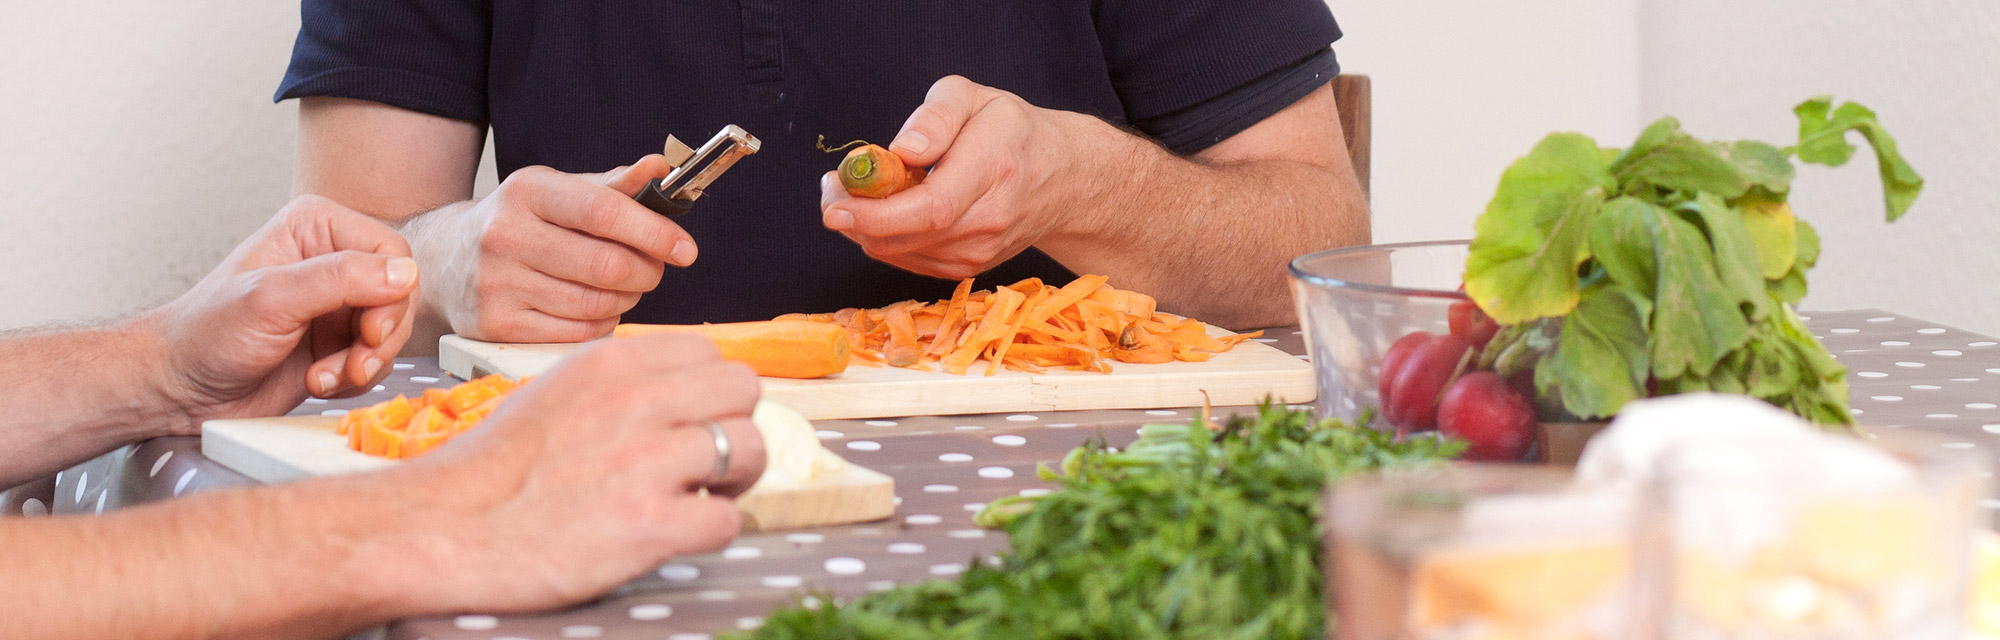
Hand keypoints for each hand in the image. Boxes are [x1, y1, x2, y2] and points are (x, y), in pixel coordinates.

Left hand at [146, 196, 420, 425]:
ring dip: (365, 363)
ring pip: (392, 331)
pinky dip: (355, 378)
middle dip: (379, 338)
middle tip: (352, 363)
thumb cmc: (205, 335)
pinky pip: (376, 360)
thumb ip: (340, 278)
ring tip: (324, 377)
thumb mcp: (271, 299)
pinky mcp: (337, 341)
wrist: (179, 388)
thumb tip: (404, 272)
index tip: (369, 332)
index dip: (392, 296)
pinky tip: (319, 381)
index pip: (392, 252)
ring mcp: (336, 303)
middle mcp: (332, 261)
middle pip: (400, 295)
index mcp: (317, 229)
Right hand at [366, 333, 766, 611]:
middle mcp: (635, 401)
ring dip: (732, 480)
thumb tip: (681, 391)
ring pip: (750, 449)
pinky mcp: (649, 526)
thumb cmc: (492, 468)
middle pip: (745, 391)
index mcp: (612, 363)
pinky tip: (675, 532)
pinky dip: (710, 530)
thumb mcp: (556, 391)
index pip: (710, 354)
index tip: (693, 420)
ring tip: (696, 497)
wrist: (438, 529)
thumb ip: (619, 383)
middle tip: (708, 461)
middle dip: (735, 426)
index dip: (711, 393)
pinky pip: (727, 520)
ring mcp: (645, 463)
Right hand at [410, 156, 695, 341]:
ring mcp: (498, 283)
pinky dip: (603, 322)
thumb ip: (614, 185)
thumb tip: (661, 168)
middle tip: (654, 269)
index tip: (686, 249)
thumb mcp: (557, 191)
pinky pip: (579, 332)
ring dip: (628, 298)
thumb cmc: (519, 221)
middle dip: (647, 271)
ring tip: (624, 286)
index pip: (605, 212)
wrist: (442, 259)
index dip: (655, 232)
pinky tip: (597, 307)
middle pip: (607, 265)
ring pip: (597, 304)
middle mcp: (506, 235)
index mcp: (527, 192)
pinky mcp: (496, 326)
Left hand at [819, 75, 1097, 278]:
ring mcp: (980, 253)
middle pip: (906, 236)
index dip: (875, 213)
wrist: (1061, 179)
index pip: (930, 208)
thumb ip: (936, 116)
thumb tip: (902, 150)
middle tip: (834, 185)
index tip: (835, 204)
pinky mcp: (968, 268)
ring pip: (899, 252)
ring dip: (866, 227)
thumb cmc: (1010, 131)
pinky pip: (908, 259)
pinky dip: (886, 238)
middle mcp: (988, 221)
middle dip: (855, 217)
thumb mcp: (974, 97)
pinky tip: (893, 209)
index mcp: (991, 171)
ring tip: (866, 190)